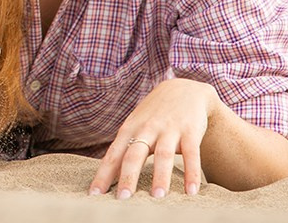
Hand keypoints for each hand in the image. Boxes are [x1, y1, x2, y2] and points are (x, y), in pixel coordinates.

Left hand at [88, 77, 221, 198]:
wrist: (184, 90)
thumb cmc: (153, 115)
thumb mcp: (135, 126)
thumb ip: (124, 149)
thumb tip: (108, 178)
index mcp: (130, 129)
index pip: (113, 155)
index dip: (104, 174)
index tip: (95, 194)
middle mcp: (147, 128)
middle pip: (134, 154)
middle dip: (128, 176)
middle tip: (123, 198)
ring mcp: (169, 129)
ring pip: (163, 154)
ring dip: (161, 176)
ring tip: (157, 197)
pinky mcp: (190, 131)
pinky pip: (192, 154)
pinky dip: (192, 172)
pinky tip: (191, 191)